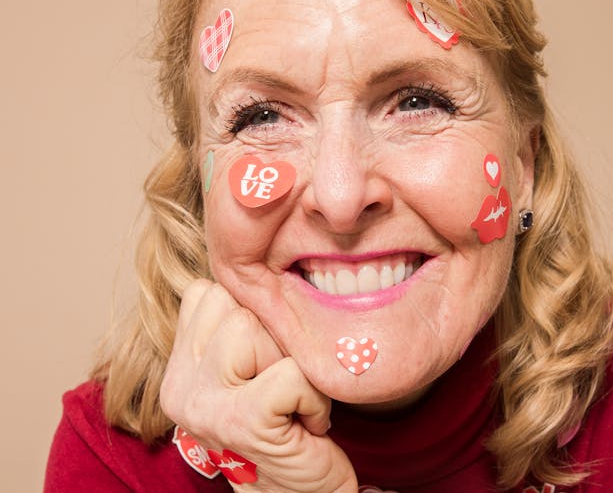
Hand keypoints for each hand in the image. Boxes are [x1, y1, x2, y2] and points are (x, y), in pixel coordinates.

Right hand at [160, 279, 357, 491]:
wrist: (301, 492)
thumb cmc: (286, 423)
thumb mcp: (253, 368)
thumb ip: (239, 325)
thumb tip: (261, 262)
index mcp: (178, 367)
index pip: (206, 292)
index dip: (252, 315)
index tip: (266, 362)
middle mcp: (179, 385)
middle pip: (233, 303)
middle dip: (275, 338)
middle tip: (283, 385)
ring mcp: (204, 405)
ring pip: (255, 327)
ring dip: (296, 365)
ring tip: (294, 403)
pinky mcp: (241, 421)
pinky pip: (291, 371)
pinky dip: (313, 395)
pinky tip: (307, 423)